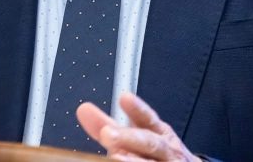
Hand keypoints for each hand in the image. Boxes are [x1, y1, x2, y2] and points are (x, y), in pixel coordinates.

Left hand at [76, 92, 197, 160]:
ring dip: (134, 160)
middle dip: (130, 138)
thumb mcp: (137, 136)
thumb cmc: (157, 154)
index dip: (138, 109)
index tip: (124, 98)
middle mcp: (168, 150)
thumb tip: (84, 110)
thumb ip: (109, 125)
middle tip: (107, 134)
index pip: (149, 119)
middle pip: (151, 143)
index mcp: (160, 133)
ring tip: (116, 156)